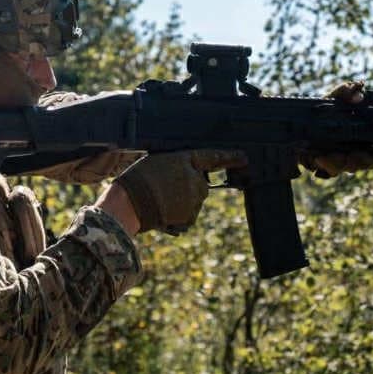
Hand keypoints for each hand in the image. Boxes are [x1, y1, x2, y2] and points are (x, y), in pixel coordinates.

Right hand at [110, 150, 247, 234]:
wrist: (128, 204)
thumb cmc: (136, 180)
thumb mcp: (156, 162)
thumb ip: (175, 166)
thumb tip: (182, 177)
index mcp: (185, 160)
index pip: (212, 157)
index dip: (229, 157)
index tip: (244, 158)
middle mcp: (195, 179)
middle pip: (200, 183)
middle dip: (187, 187)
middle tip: (163, 190)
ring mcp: (194, 199)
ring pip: (193, 200)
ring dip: (181, 201)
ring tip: (158, 201)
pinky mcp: (190, 216)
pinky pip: (188, 215)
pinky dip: (178, 215)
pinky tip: (162, 212)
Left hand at [301, 80, 372, 178]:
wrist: (300, 117)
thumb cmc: (327, 105)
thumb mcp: (337, 94)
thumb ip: (348, 91)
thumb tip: (358, 97)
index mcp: (370, 132)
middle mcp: (361, 147)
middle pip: (370, 161)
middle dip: (364, 160)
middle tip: (354, 154)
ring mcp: (345, 157)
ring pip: (351, 167)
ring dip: (343, 163)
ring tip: (331, 155)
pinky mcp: (328, 164)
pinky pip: (332, 171)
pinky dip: (327, 165)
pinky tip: (319, 157)